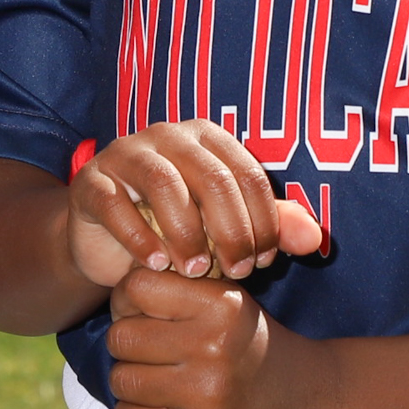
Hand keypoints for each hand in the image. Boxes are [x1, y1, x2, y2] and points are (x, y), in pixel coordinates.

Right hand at [69, 122, 323, 291]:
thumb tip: (316, 239)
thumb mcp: (227, 229)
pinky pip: (116, 204)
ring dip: (186, 232)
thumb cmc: (177, 231)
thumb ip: (271, 227)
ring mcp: (125, 154)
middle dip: (231, 230)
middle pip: (211, 177)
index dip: (263, 220)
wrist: (105, 244)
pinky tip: (155, 265)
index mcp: (207, 138)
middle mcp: (168, 136)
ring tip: (196, 270)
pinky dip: (139, 237)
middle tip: (236, 273)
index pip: (247, 173)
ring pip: (163, 183)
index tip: (263, 263)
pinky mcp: (92, 181)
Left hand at [105, 266, 330, 408]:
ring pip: (121, 380)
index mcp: (222, 304)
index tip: (139, 313)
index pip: (137, 287)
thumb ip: (179, 292)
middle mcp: (214, 346)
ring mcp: (206, 395)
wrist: (312, 405)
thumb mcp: (230, 304)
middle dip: (126, 345)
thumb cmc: (258, 349)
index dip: (127, 300)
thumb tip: (117, 294)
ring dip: (130, 383)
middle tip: (148, 353)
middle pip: (121, 337)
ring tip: (156, 382)